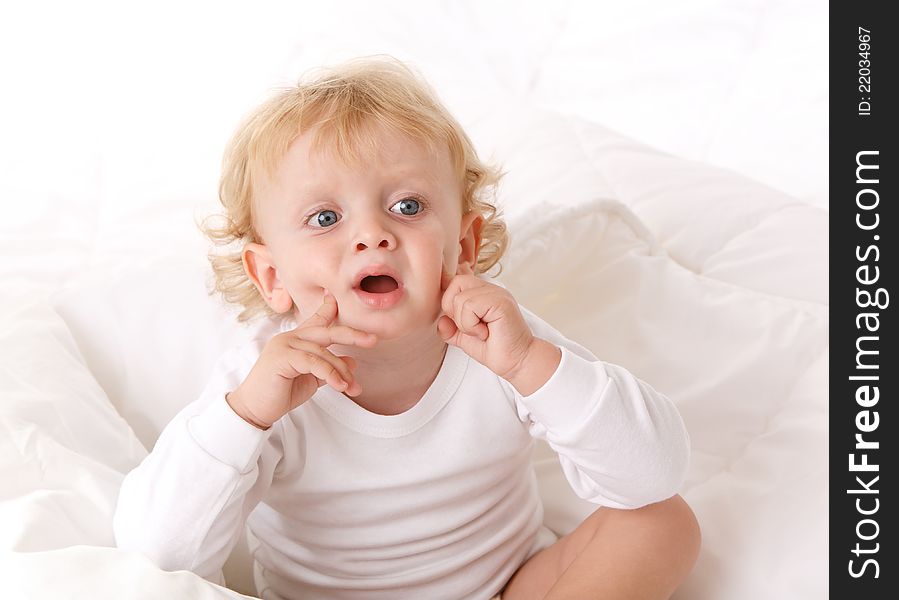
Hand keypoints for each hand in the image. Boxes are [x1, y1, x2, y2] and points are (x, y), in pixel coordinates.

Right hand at [227, 292, 376, 428]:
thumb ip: (328, 368)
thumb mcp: (310, 379)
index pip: (315, 321)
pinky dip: (330, 374)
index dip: (328, 308)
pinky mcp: (282, 358)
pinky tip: (340, 386)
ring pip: (323, 352)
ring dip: (341, 371)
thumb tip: (352, 361)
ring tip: (352, 387)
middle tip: (372, 340)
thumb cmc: (279, 393)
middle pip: (325, 331)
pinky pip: (313, 362)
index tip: (337, 297)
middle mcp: (289, 337)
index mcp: (295, 340)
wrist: (254, 410)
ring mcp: (284, 345)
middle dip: (350, 335)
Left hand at [437, 263, 536, 381]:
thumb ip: (450, 328)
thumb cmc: (495, 349)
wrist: (516, 362)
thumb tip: (441, 319)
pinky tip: (485, 332)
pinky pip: (470, 306)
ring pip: (461, 298)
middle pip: (456, 283)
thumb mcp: (464, 338)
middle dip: (454, 310)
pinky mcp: (501, 302)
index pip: (456, 282)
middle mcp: (491, 289)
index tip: (464, 323)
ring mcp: (497, 293)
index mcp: (482, 293)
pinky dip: (471, 325)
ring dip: (465, 323)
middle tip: (471, 327)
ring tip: (481, 332)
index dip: (450, 303)